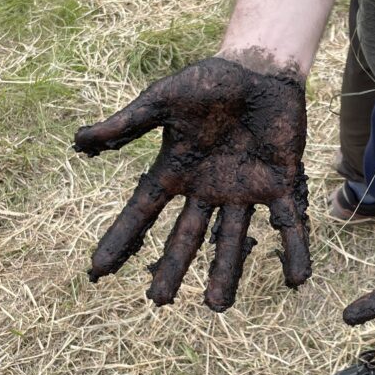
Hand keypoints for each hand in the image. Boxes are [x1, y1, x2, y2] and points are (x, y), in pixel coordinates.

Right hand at [73, 57, 309, 310]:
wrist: (258, 68)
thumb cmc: (208, 81)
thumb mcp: (161, 101)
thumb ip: (125, 125)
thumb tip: (77, 143)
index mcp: (176, 172)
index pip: (143, 213)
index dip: (121, 240)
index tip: (99, 272)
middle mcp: (207, 190)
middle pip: (187, 237)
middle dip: (174, 268)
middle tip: (160, 300)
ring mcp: (244, 191)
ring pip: (234, 239)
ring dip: (228, 272)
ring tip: (218, 307)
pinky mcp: (281, 184)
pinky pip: (290, 222)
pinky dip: (295, 250)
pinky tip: (297, 281)